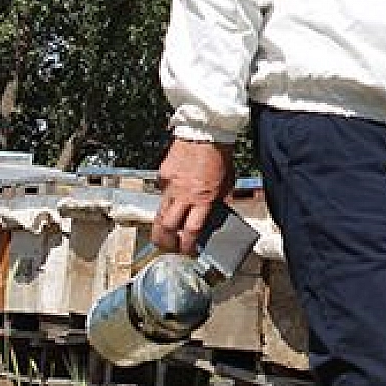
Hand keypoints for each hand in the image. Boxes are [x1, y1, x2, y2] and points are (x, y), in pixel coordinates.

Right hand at [152, 138, 234, 255]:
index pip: (191, 230)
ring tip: (162, 235)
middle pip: (167, 226)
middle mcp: (183, 195)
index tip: (187, 251)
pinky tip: (171, 199)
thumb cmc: (219, 156)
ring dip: (160, 227)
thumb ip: (216, 201)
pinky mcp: (162, 175)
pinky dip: (165, 199)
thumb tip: (210, 214)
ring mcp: (170, 185)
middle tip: (169, 248)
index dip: (187, 245)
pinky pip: (161, 192)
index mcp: (203, 198)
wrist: (204, 133)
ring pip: (159, 213)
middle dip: (166, 242)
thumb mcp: (226, 184)